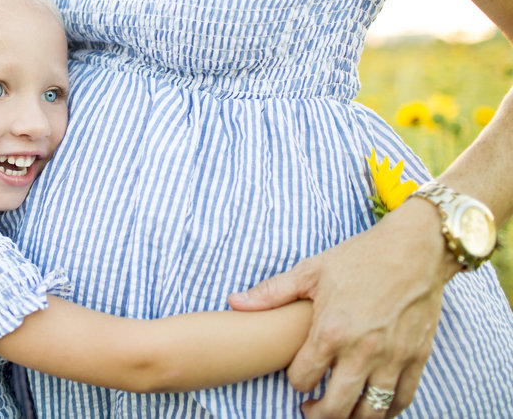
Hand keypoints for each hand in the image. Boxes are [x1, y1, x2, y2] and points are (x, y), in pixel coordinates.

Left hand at [228, 198, 458, 417]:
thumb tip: (233, 302)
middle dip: (318, 414)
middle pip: (335, 407)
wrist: (414, 248)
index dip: (294, 382)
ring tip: (340, 413)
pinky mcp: (417, 357)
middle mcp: (361, 351)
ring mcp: (392, 357)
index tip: (296, 376)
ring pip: (370, 412)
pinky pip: (401, 399)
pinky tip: (373, 406)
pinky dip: (387, 411)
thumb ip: (272, 293)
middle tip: (311, 410)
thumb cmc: (359, 257)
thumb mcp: (311, 271)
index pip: (302, 378)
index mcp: (330, 331)